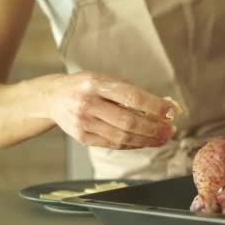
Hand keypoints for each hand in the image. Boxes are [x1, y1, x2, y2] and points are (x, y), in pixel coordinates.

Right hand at [45, 72, 176, 149]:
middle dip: (154, 128)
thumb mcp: (105, 80)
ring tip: (162, 139)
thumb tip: (162, 107)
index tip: (172, 111)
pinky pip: (113, 144)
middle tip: (170, 130)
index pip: (132, 97)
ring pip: (122, 136)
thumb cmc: (87, 86)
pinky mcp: (82, 137)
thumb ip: (130, 92)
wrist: (53, 97)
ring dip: (147, 140)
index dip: (155, 106)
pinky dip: (133, 144)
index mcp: (97, 84)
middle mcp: (88, 103)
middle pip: (128, 121)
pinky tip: (145, 142)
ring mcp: (83, 122)